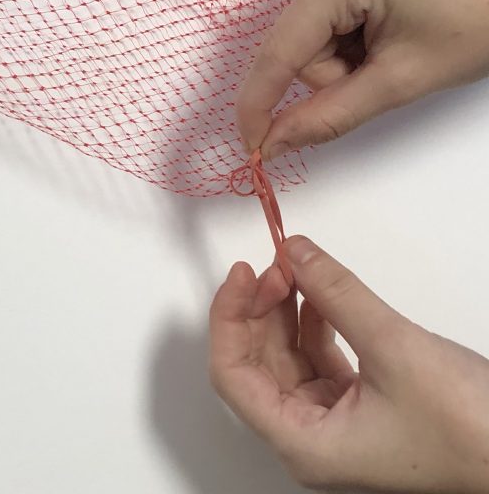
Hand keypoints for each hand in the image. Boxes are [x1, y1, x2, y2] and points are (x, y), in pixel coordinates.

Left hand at [209, 236, 488, 491]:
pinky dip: (313, 324)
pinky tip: (317, 293)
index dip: (229, 319)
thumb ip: (336, 294)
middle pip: (256, 363)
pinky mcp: (359, 408)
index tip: (241, 274)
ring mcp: (334, 424)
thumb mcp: (394, 348)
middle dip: (258, 308)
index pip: (233, 375)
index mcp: (302, 443)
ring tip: (293, 268)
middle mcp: (309, 438)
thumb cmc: (470, 430)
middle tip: (275, 263)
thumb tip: (293, 251)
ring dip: (285, 311)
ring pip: (287, 358)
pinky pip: (318, 359)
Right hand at [237, 0, 488, 158]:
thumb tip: (271, 144)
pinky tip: (385, 22)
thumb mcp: (401, 80)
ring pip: (309, 30)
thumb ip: (328, 115)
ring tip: (393, 40)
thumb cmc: (481, 22)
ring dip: (342, 52)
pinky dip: (346, 30)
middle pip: (298, 42)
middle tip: (385, 67)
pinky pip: (322, 8)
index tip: (250, 145)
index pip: (281, 50)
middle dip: (334, 70)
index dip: (259, 104)